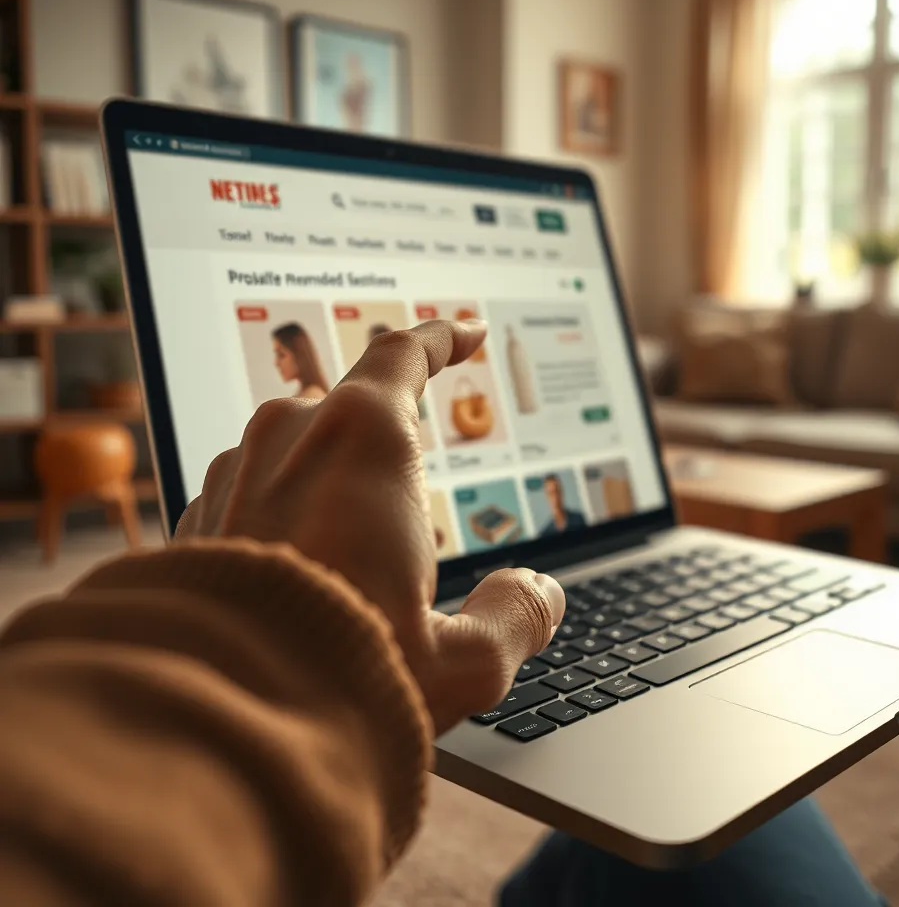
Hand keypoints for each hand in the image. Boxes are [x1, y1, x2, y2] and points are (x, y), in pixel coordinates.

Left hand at [175, 319, 564, 733]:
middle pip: (357, 413)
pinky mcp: (198, 514)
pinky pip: (259, 496)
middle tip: (414, 517)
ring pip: (304, 456)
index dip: (442, 338)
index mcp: (364, 437)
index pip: (406, 353)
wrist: (197, 724)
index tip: (467, 334)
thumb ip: (515, 615)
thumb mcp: (460, 662)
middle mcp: (291, 435)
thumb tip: (539, 595)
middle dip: (391, 452)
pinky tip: (298, 589)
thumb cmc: (335, 680)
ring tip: (352, 572)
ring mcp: (235, 471)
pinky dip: (289, 524)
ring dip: (336, 493)